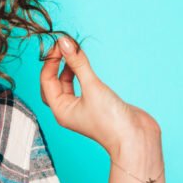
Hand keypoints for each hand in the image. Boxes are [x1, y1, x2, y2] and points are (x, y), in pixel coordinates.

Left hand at [39, 36, 158, 153]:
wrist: (136, 139)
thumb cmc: (112, 121)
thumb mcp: (92, 87)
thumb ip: (78, 63)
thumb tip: (65, 43)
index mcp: (60, 110)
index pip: (46, 80)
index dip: (51, 60)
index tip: (60, 43)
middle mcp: (68, 110)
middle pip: (53, 82)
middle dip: (56, 63)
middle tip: (64, 45)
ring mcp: (82, 108)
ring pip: (67, 83)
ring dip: (68, 67)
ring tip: (74, 51)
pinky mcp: (96, 104)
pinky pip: (82, 85)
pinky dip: (80, 73)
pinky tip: (84, 63)